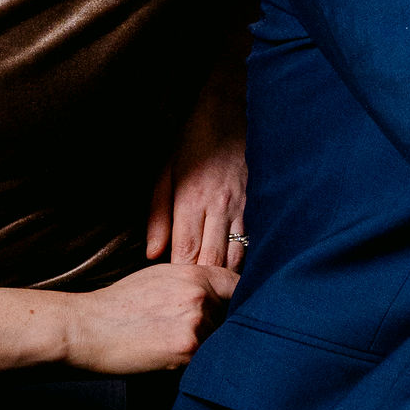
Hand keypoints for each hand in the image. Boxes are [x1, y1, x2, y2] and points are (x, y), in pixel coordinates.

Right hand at [59, 259, 236, 375]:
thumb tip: (219, 297)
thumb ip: (191, 283)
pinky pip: (205, 360)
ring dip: (208, 348)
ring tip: (174, 347)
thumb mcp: (157, 278)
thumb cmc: (118, 304)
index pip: (238, 285)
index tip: (235, 311)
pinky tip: (171, 359)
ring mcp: (195, 323)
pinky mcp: (187, 350)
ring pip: (220, 340)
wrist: (86, 328)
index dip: (239, 300)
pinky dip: (195, 363)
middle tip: (195, 335)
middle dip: (222, 327)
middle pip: (234, 316)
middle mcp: (199, 295)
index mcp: (193, 274)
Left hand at [146, 60, 247, 274]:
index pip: (186, 252)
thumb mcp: (165, 172)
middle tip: (192, 300)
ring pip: (235, 257)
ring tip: (213, 294)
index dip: (180, 277)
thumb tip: (152, 253)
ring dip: (224, 277)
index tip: (173, 292)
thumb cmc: (192, 140)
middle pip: (212, 261)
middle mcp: (219, 207)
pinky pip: (253, 241)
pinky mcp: (257, 204)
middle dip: (202, 284)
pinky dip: (244, 260)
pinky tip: (236, 273)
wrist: (230, 109)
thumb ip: (158, 215)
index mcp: (191, 200)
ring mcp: (242, 206)